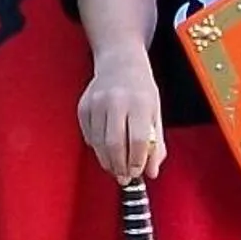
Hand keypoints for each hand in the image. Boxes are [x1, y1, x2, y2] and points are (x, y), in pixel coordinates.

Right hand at [78, 46, 165, 180]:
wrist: (119, 62)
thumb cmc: (140, 89)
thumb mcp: (155, 113)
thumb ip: (157, 144)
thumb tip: (152, 172)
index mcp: (139, 102)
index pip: (138, 140)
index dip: (137, 161)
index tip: (137, 172)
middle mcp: (116, 101)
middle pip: (115, 144)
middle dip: (119, 167)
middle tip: (124, 177)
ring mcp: (96, 103)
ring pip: (99, 144)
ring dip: (107, 161)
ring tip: (115, 167)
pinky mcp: (83, 107)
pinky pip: (88, 137)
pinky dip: (96, 148)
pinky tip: (105, 148)